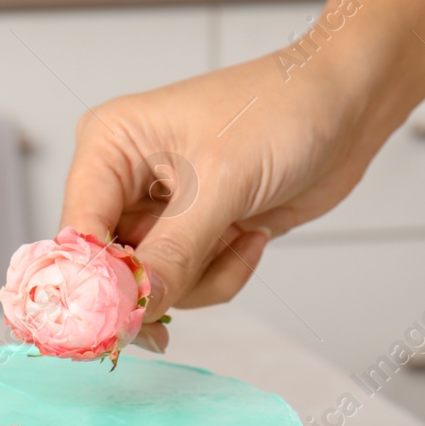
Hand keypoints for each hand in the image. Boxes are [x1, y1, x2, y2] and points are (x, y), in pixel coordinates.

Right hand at [58, 54, 384, 322]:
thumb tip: (131, 310)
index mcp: (108, 147)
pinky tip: (251, 234)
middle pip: (110, 270)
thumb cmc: (281, 109)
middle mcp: (123, 182)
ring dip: (201, 277)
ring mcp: (160, 212)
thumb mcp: (221, 182)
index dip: (94, 283)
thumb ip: (172, 253)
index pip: (77, 234)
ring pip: (152, 286)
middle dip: (160, 280)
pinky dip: (223, 274)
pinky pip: (189, 285)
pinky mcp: (194, 234)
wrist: (347, 105)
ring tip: (240, 233)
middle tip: (201, 266)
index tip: (122, 321)